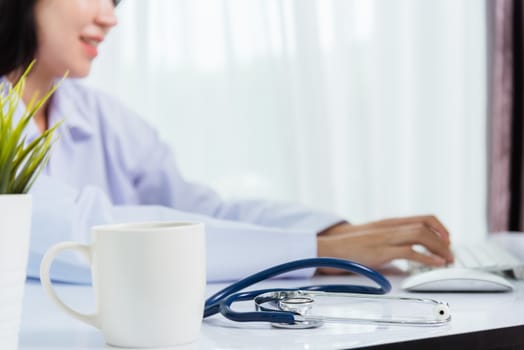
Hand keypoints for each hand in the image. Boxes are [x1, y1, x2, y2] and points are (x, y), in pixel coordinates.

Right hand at [316, 215, 453, 273]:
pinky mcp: (382, 251)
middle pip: (426, 226)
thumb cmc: (349, 246)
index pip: (423, 218)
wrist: (330, 247)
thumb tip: (404, 255)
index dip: (440, 227)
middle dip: (443, 240)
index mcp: (390, 223)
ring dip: (439, 248)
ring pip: (421, 236)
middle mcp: (390, 226)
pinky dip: (427, 258)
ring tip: (446, 260)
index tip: (447, 239)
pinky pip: (411, 252)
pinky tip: (435, 264)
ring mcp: (386, 237)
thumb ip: (389, 241)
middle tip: (450, 253)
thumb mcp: (373, 238)